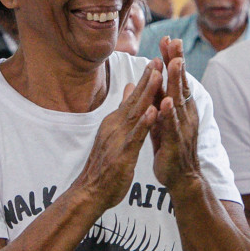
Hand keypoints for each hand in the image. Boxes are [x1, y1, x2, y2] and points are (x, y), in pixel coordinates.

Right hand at [74, 61, 160, 208]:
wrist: (90, 191)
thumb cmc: (104, 165)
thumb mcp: (112, 134)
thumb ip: (121, 113)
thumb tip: (129, 90)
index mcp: (115, 122)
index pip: (132, 98)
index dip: (145, 79)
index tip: (156, 61)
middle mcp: (115, 126)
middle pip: (134, 99)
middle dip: (148, 79)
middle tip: (159, 59)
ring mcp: (118, 139)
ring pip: (135, 113)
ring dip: (147, 94)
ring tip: (157, 76)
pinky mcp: (122, 154)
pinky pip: (135, 136)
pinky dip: (144, 123)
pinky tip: (153, 111)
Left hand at [150, 38, 201, 190]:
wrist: (181, 177)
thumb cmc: (170, 146)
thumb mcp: (161, 117)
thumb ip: (157, 98)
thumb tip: (150, 78)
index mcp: (180, 106)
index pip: (177, 78)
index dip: (172, 59)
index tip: (168, 38)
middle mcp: (185, 113)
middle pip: (181, 82)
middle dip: (177, 61)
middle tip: (175, 41)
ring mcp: (182, 127)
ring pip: (179, 100)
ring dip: (177, 81)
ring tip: (175, 62)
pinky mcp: (176, 143)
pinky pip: (173, 125)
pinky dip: (170, 113)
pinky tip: (167, 101)